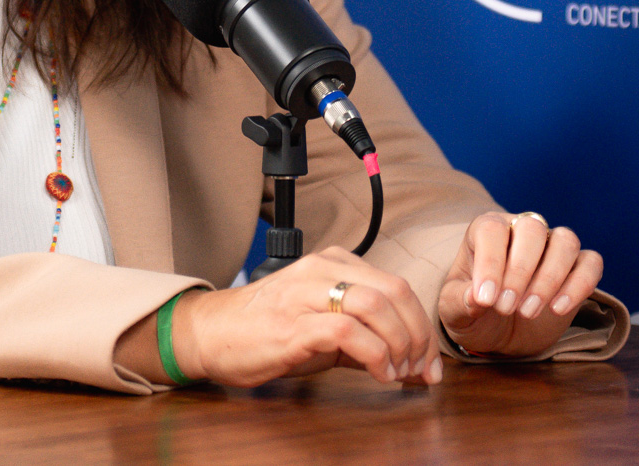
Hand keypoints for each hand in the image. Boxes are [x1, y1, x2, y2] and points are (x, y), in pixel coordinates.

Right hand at [167, 247, 444, 386]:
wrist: (209, 333)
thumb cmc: (264, 330)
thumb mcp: (321, 326)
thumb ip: (364, 337)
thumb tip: (410, 362)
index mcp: (333, 264)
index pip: (396, 286)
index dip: (422, 326)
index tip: (428, 362)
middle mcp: (322, 270)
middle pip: (394, 291)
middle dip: (418, 336)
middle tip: (420, 370)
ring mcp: (306, 294)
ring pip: (376, 305)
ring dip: (400, 345)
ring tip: (398, 372)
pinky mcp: (293, 324)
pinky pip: (348, 332)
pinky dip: (375, 355)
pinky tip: (378, 374)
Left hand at [438, 211, 602, 357]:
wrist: (498, 330)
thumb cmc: (474, 311)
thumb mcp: (454, 310)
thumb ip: (460, 301)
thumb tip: (477, 297)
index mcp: (486, 230)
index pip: (492, 230)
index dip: (490, 262)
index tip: (486, 299)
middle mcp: (521, 230)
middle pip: (532, 229)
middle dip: (520, 271)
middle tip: (506, 308)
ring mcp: (552, 246)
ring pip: (566, 241)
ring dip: (550, 278)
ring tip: (528, 311)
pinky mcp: (577, 268)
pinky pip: (591, 263)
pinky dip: (580, 284)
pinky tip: (558, 308)